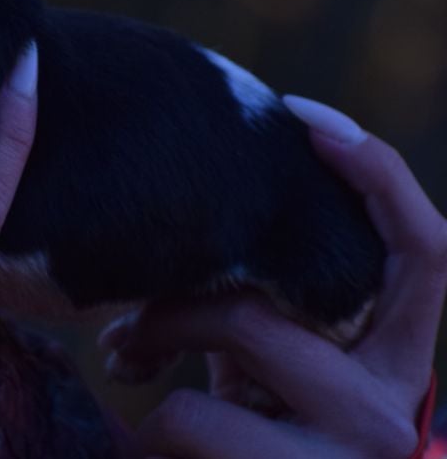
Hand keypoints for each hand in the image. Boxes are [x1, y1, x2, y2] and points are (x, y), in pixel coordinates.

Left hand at [108, 108, 444, 458]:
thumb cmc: (264, 443)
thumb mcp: (277, 376)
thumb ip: (266, 312)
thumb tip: (189, 230)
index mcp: (396, 362)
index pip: (428, 250)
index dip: (379, 172)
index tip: (304, 115)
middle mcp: (390, 407)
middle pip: (274, 291)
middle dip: (175, 303)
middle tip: (123, 331)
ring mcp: (348, 450)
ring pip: (237, 329)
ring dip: (152, 344)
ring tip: (126, 370)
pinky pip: (190, 414)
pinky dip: (147, 427)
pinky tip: (143, 444)